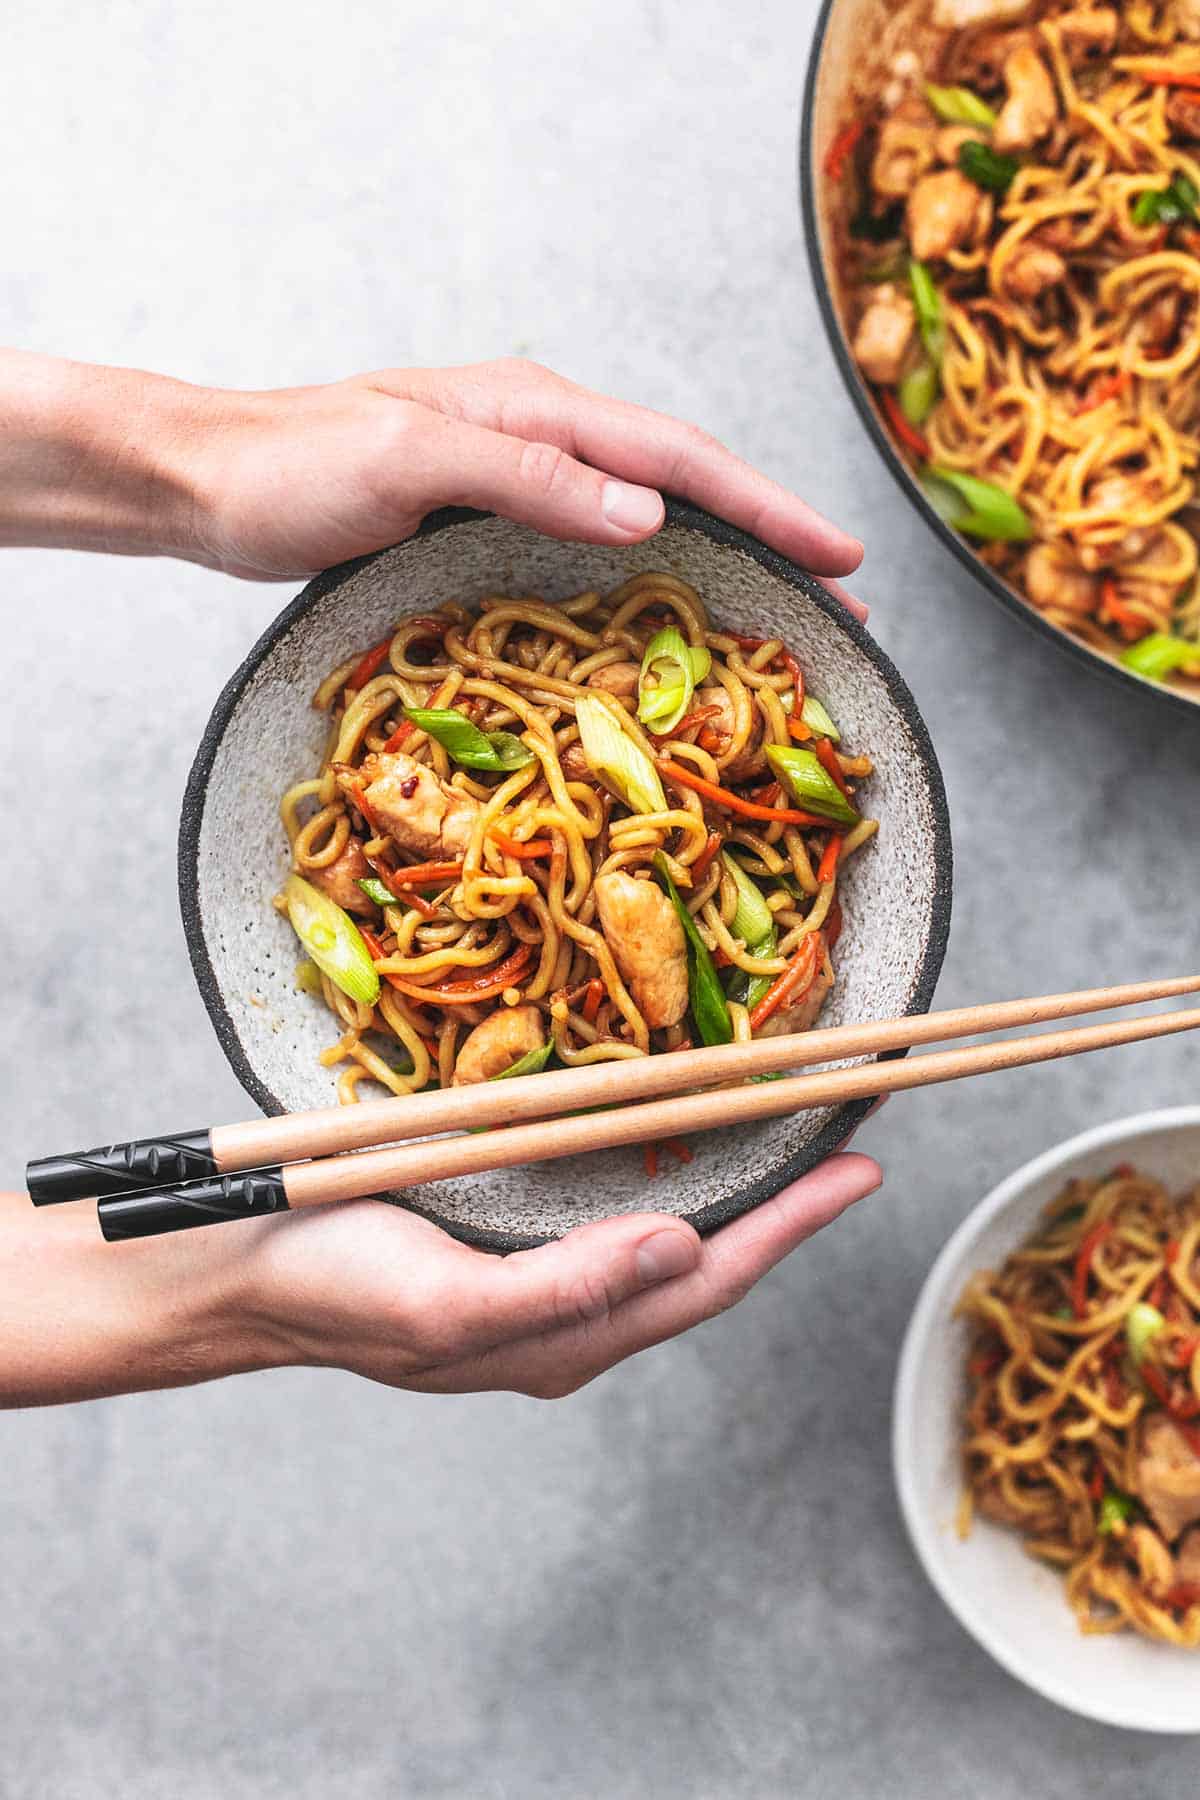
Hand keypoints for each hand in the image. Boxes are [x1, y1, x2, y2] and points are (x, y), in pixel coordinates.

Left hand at [180, 357, 863, 586]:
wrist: (211, 484)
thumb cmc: (294, 468)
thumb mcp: (408, 461)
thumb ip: (528, 479)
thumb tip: (648, 514)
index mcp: (536, 410)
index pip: (678, 456)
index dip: (766, 505)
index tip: (841, 555)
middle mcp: (541, 439)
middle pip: (683, 485)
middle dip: (771, 536)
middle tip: (846, 600)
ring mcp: (518, 480)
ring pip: (648, 518)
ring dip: (724, 561)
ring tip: (789, 611)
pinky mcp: (490, 523)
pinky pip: (598, 547)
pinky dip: (655, 577)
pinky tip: (674, 613)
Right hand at [243, 1153, 880, 1396]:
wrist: (234, 1279)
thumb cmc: (333, 1292)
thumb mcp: (446, 1305)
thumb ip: (565, 1288)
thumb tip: (684, 1252)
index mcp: (565, 1337)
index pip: (710, 1279)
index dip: (793, 1225)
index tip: (866, 1169)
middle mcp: (569, 1313)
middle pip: (705, 1260)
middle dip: (786, 1206)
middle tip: (849, 1137)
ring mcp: (538, 1278)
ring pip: (665, 1236)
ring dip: (735, 1187)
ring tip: (788, 1136)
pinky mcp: (503, 1240)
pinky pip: (610, 1210)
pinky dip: (663, 1170)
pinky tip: (673, 1139)